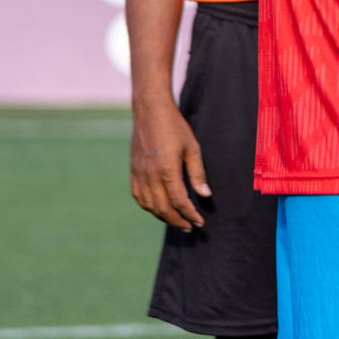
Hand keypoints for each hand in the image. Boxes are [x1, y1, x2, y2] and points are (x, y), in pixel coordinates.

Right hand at [129, 97, 209, 230]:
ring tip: (177, 220)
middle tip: (190, 227)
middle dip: (177, 220)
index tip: (199, 222)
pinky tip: (158, 209)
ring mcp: (139, 174)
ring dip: (163, 216)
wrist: (150, 111)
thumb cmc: (175, 127)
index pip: (179, 201)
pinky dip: (148, 207)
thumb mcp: (193, 147)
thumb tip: (205, 195)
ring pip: (149, 205)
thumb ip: (198, 173)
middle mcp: (150, 175)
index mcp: (167, 169)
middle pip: (163, 208)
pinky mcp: (133, 171)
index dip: (190, 214)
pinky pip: (138, 196)